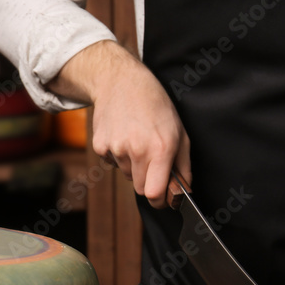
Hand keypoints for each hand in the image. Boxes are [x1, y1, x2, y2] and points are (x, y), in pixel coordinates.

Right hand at [49, 40, 190, 207]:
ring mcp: (116, 148)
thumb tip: (182, 193)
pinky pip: (112, 164)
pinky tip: (124, 136)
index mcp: (160, 149)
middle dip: (149, 182)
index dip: (160, 201)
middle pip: (140, 189)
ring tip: (138, 141)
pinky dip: (119, 156)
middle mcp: (137, 150)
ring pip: (128, 175)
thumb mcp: (180, 134)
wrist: (122, 82)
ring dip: (134, 166)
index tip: (164, 199)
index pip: (154, 194)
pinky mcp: (100, 146)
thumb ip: (183, 168)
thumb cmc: (156, 106)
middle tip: (153, 161)